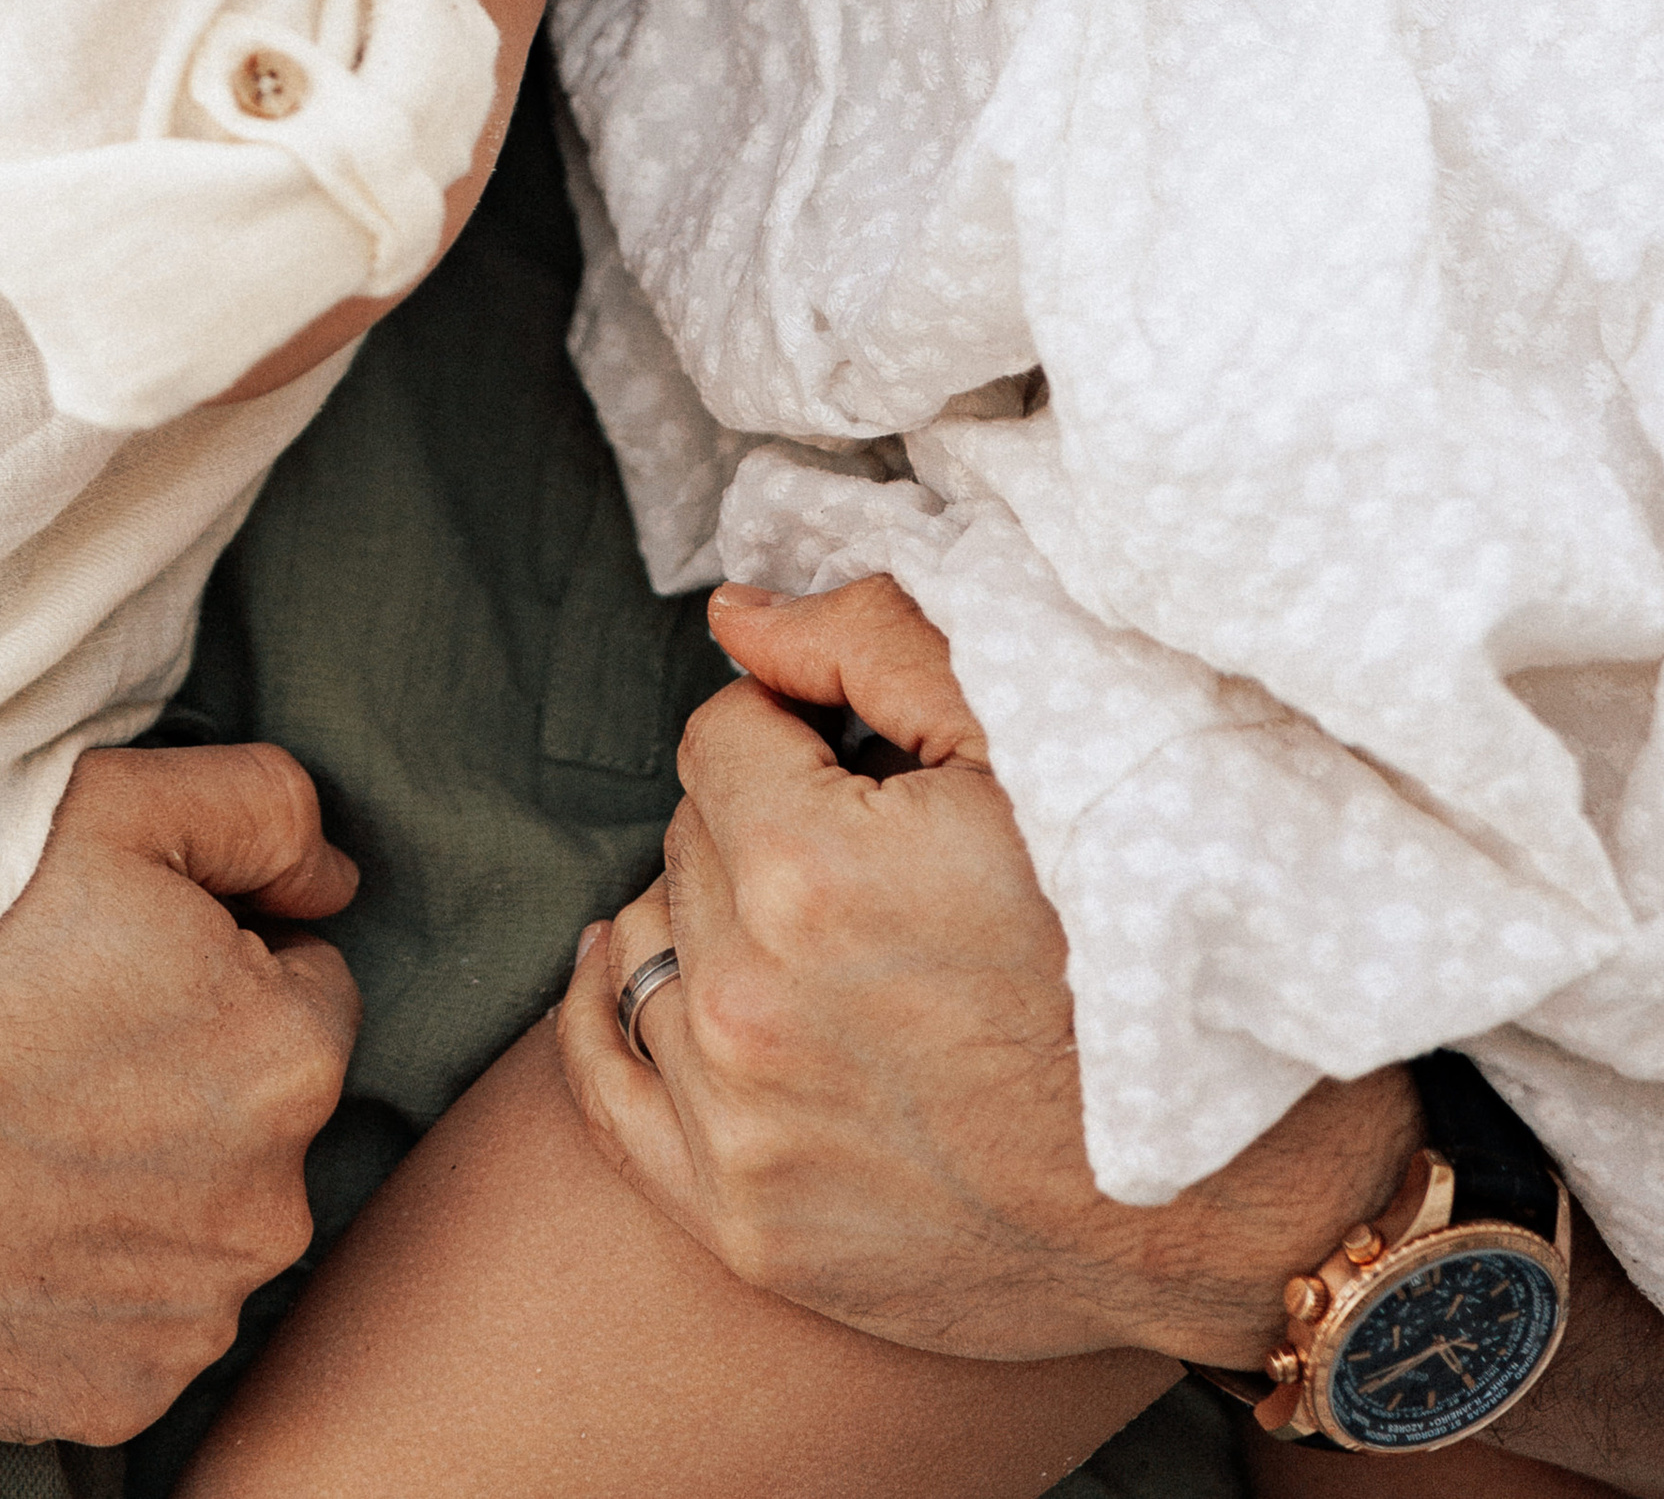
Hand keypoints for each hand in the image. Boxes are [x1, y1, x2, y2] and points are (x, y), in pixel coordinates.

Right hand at [0, 741, 361, 1441]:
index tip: (110, 964)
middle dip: (184, 1077)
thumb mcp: (115, 804)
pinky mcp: (107, 1402)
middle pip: (256, 1115)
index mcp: (287, 1056)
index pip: (305, 986)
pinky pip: (128, 1326)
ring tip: (8, 1130)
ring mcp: (183, 1320)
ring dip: (137, 1186)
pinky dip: (79, 1283)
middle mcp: (265, 1208)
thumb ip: (266, 815)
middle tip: (48, 1043)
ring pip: (195, 1224)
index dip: (212, 961)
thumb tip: (334, 884)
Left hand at [556, 577, 1415, 1369]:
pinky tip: (639, 966)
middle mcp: (750, 1011)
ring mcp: (744, 1134)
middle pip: (691, 839)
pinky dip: (612, 1017)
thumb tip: (736, 618)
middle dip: (766, 824)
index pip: (722, 734)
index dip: (801, 733)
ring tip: (832, 936)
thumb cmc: (1154, 950)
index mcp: (809, 875)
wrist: (1241, 1199)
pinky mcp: (751, 1230)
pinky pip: (606, 1088)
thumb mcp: (1043, 747)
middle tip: (885, 862)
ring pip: (655, 946)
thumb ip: (870, 643)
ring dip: (717, 920)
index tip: (877, 773)